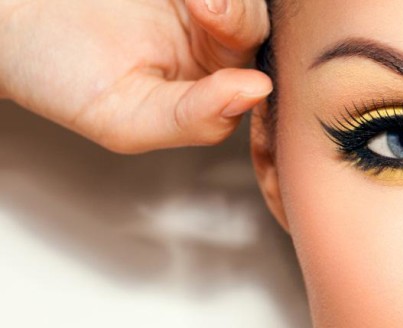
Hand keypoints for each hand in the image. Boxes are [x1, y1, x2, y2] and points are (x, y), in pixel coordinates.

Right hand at [0, 0, 269, 152]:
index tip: (240, 77)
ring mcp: (201, 9)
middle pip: (254, 31)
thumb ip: (194, 118)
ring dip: (229, 1)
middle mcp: (212, 45)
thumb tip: (256, 95)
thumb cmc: (62, 78)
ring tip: (196, 0)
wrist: (9, 24)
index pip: (255, 87)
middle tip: (204, 7)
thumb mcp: (127, 120)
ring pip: (243, 4)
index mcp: (209, 89)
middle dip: (237, 20)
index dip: (251, 77)